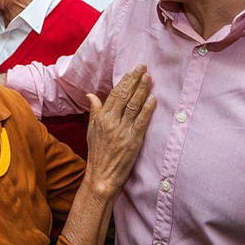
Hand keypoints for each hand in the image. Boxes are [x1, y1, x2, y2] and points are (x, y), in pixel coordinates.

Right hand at [83, 65, 155, 198]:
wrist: (101, 177)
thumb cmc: (97, 154)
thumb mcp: (91, 130)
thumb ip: (94, 111)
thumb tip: (91, 94)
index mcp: (101, 118)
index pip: (115, 94)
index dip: (125, 80)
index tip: (133, 70)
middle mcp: (111, 122)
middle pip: (125, 96)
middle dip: (135, 80)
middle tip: (143, 67)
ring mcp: (122, 131)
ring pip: (133, 106)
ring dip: (142, 91)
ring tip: (149, 78)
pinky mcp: (132, 141)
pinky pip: (141, 122)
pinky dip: (147, 110)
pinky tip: (153, 99)